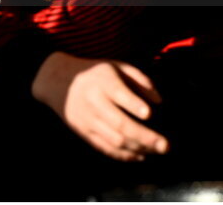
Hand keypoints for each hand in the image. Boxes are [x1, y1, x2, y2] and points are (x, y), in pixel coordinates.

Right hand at [32, 51, 167, 161]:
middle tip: (165, 145)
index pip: (117, 93)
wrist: (56, 80)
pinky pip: (104, 148)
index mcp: (101, 81)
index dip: (132, 104)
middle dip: (144, 136)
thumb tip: (158, 101)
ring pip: (114, 140)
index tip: (148, 114)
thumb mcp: (115, 66)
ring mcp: (86, 118)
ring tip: (157, 150)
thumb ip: (139, 79)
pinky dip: (123, 155)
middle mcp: (92, 100)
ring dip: (138, 148)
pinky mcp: (82, 131)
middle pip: (119, 123)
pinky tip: (140, 155)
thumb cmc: (95, 74)